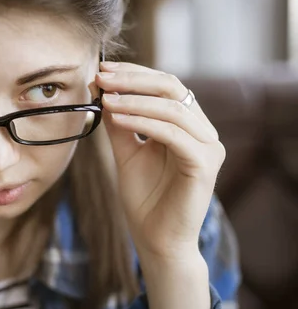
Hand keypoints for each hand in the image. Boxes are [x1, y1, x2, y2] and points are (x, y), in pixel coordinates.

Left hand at [95, 62, 224, 260]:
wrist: (156, 239)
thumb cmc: (144, 198)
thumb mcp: (126, 151)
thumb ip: (119, 122)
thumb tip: (102, 89)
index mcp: (187, 125)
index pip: (165, 85)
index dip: (134, 73)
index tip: (102, 69)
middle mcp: (202, 131)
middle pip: (172, 87)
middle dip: (133, 79)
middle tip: (102, 76)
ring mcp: (207, 147)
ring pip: (173, 108)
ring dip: (134, 99)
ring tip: (105, 99)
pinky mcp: (204, 165)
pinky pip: (174, 133)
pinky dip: (144, 122)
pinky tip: (118, 118)